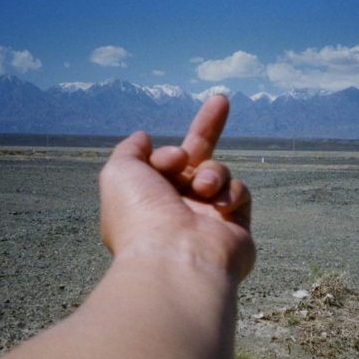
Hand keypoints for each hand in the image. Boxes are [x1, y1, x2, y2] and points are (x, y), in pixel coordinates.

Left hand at [99, 95, 254, 280]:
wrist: (176, 258)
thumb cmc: (141, 217)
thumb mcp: (119, 172)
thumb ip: (130, 150)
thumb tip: (143, 137)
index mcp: (150, 199)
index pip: (166, 161)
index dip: (169, 153)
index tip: (168, 160)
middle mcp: (179, 208)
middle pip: (197, 158)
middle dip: (208, 126)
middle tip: (221, 99)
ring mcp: (208, 218)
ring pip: (219, 172)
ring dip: (213, 173)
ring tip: (203, 190)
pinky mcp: (236, 227)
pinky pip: (240, 193)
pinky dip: (232, 193)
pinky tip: (220, 206)